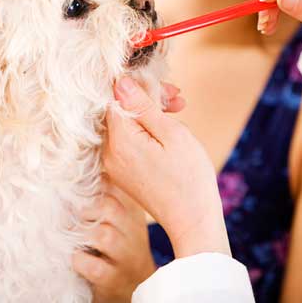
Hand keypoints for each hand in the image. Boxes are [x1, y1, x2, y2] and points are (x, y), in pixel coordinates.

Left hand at [72, 181, 155, 302]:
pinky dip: (79, 261)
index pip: (115, 185)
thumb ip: (103, 195)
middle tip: (67, 214)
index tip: (71, 182)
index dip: (91, 182)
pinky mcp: (114, 280)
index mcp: (133, 210)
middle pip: (110, 207)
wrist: (135, 286)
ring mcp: (126, 257)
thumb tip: (78, 165)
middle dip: (84, 208)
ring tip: (68, 235)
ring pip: (104, 235)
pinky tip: (75, 258)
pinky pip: (95, 267)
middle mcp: (134, 231)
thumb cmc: (119, 246)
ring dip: (80, 233)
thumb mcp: (119, 217)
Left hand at [102, 77, 229, 259]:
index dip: (139, 85)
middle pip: (119, 110)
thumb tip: (120, 82)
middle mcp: (109, 153)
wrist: (192, 220)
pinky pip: (128, 141)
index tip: (165, 86)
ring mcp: (115, 165)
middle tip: (177, 97)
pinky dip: (146, 130)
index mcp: (119, 141)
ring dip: (149, 113)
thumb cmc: (188, 177)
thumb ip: (143, 106)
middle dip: (146, 98)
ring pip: (125, 125)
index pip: (116, 97)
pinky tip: (168, 128)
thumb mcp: (171, 133)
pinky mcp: (123, 172)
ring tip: (178, 110)